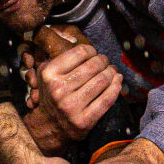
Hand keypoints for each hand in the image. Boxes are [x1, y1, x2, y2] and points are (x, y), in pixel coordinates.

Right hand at [22, 25, 122, 142]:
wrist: (49, 127)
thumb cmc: (52, 95)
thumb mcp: (46, 74)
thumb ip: (58, 56)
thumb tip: (75, 36)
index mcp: (49, 75)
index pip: (80, 52)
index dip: (91, 50)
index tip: (94, 53)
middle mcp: (60, 90)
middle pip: (94, 65)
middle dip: (104, 61)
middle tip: (105, 62)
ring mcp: (72, 107)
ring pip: (103, 80)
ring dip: (112, 72)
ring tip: (112, 71)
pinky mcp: (84, 120)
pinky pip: (107, 99)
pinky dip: (116, 87)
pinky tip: (118, 81)